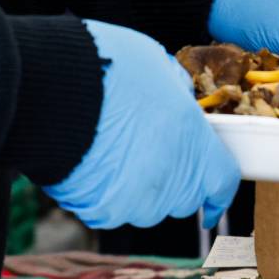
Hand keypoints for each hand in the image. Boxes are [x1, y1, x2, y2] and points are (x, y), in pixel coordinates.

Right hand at [43, 20, 239, 228]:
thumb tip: (180, 100)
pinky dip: (104, 194)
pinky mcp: (103, 211)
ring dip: (138, 189)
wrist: (56, 92)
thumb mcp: (159, 67)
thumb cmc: (110, 73)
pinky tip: (91, 164)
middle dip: (173, 182)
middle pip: (183, 198)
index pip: (222, 184)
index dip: (218, 194)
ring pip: (146, 206)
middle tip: (149, 153)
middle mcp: (173, 181)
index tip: (213, 200)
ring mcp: (138, 201)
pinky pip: (110, 209)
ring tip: (113, 152)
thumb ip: (178, 94)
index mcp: (195, 146)